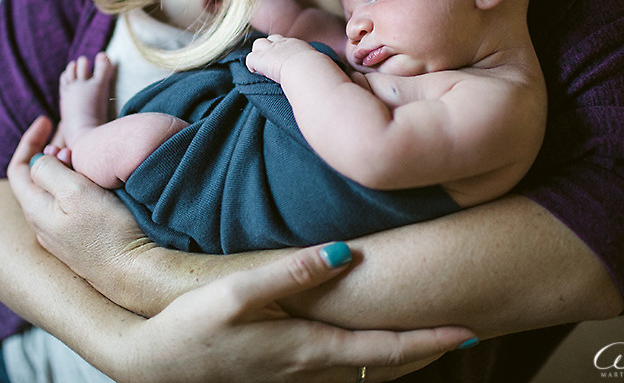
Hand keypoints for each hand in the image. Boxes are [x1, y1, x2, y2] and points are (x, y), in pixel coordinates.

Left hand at [7, 116, 151, 292]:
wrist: (134, 274)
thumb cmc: (107, 232)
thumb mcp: (75, 192)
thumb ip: (50, 170)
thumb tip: (41, 159)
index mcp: (36, 209)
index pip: (18, 168)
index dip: (29, 140)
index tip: (46, 120)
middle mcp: (43, 225)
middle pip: (35, 179)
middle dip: (48, 150)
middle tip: (68, 130)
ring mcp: (62, 237)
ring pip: (53, 192)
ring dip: (63, 167)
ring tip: (81, 150)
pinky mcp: (81, 243)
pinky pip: (68, 206)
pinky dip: (74, 185)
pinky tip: (93, 182)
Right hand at [111, 242, 474, 382]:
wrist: (153, 368)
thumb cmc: (191, 330)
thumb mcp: (234, 294)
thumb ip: (289, 273)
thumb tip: (342, 253)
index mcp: (307, 350)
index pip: (386, 349)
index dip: (431, 340)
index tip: (470, 329)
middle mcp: (310, 372)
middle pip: (385, 369)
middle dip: (428, 352)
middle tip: (466, 332)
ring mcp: (297, 381)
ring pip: (367, 377)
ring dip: (403, 360)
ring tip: (430, 338)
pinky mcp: (282, 379)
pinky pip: (343, 378)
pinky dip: (371, 365)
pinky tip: (368, 349)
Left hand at [246, 34, 318, 82]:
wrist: (306, 68)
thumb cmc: (316, 70)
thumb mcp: (320, 64)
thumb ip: (319, 66)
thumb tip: (332, 75)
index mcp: (296, 45)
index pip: (284, 41)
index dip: (281, 50)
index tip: (285, 61)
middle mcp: (282, 43)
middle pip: (270, 39)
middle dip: (268, 49)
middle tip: (272, 63)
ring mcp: (270, 49)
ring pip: (257, 44)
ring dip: (259, 55)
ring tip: (262, 69)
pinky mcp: (261, 58)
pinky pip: (250, 59)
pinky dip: (252, 66)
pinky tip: (257, 73)